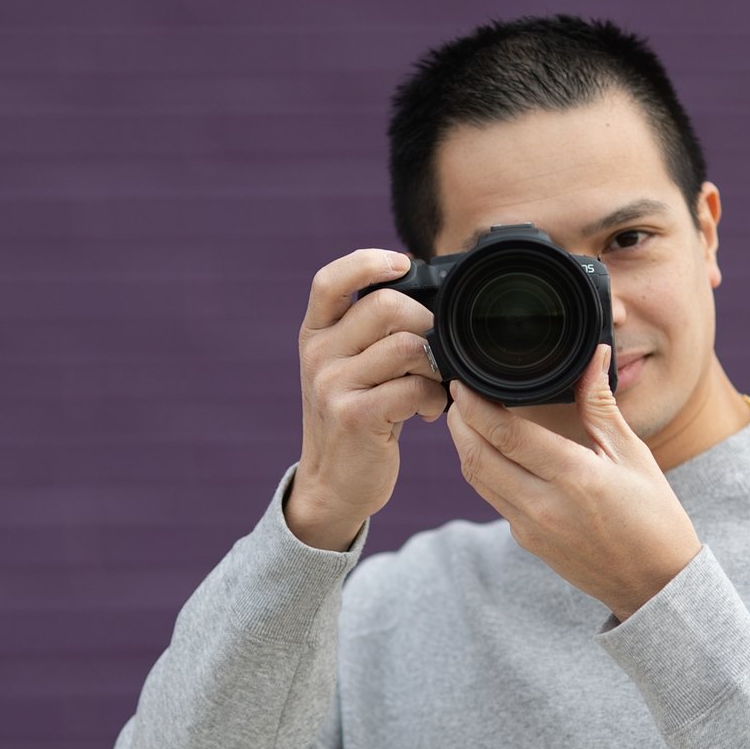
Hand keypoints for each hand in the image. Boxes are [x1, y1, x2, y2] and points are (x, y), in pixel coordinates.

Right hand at [287, 248, 448, 550]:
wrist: (332, 485)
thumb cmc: (354, 419)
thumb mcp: (347, 369)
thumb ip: (369, 332)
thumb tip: (425, 294)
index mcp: (315, 334)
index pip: (330, 280)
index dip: (367, 262)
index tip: (403, 264)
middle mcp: (317, 354)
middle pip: (386, 306)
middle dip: (427, 323)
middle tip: (434, 351)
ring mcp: (332, 385)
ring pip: (408, 346)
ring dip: (435, 366)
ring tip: (432, 387)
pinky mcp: (353, 416)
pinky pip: (412, 387)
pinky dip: (432, 399)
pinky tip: (427, 412)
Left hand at [445, 342, 704, 621]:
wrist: (654, 584)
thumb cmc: (654, 516)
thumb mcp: (633, 455)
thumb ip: (601, 405)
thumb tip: (595, 356)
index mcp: (575, 477)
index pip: (506, 435)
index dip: (475, 406)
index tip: (463, 383)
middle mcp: (544, 505)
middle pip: (477, 456)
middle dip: (458, 422)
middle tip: (456, 394)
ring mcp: (530, 527)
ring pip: (477, 479)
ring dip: (464, 446)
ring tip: (465, 416)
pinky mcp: (525, 540)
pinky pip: (493, 498)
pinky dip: (483, 469)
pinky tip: (490, 450)